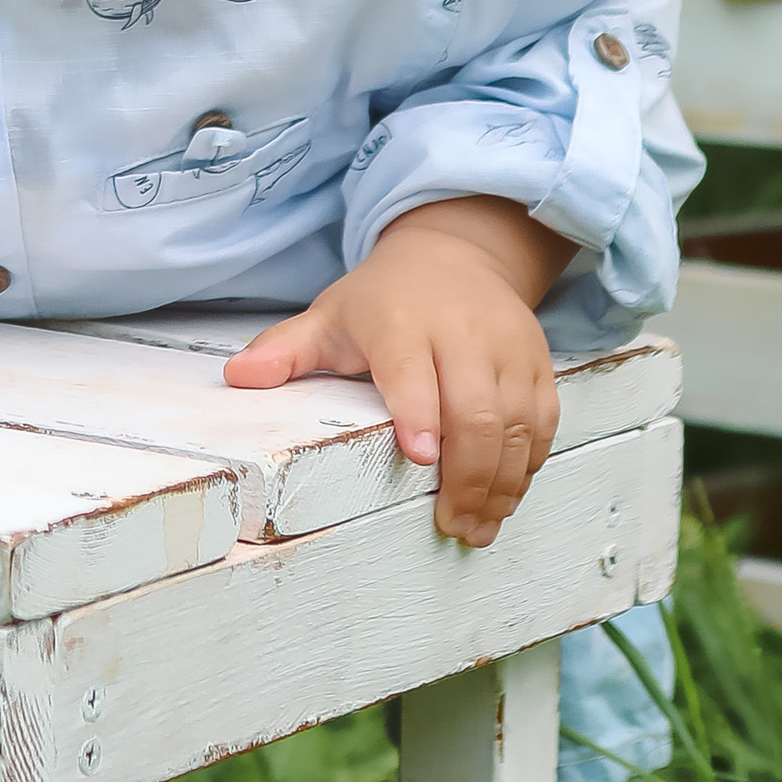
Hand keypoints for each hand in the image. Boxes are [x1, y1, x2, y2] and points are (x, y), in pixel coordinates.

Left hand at [223, 197, 561, 545]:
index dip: (419, 414)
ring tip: (479, 527)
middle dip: (468, 477)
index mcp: (402, 322)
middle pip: (476, 410)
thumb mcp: (329, 316)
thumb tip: (237, 378)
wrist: (456, 254)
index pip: (412, 370)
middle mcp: (463, 333)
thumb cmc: (383, 300)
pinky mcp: (538, 362)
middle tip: (453, 526)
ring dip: (502, 484)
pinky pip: (544, 421)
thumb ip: (286, 350)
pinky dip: (529, 465)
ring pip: (517, 423)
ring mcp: (508, 347)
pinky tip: (506, 497)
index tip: (421, 459)